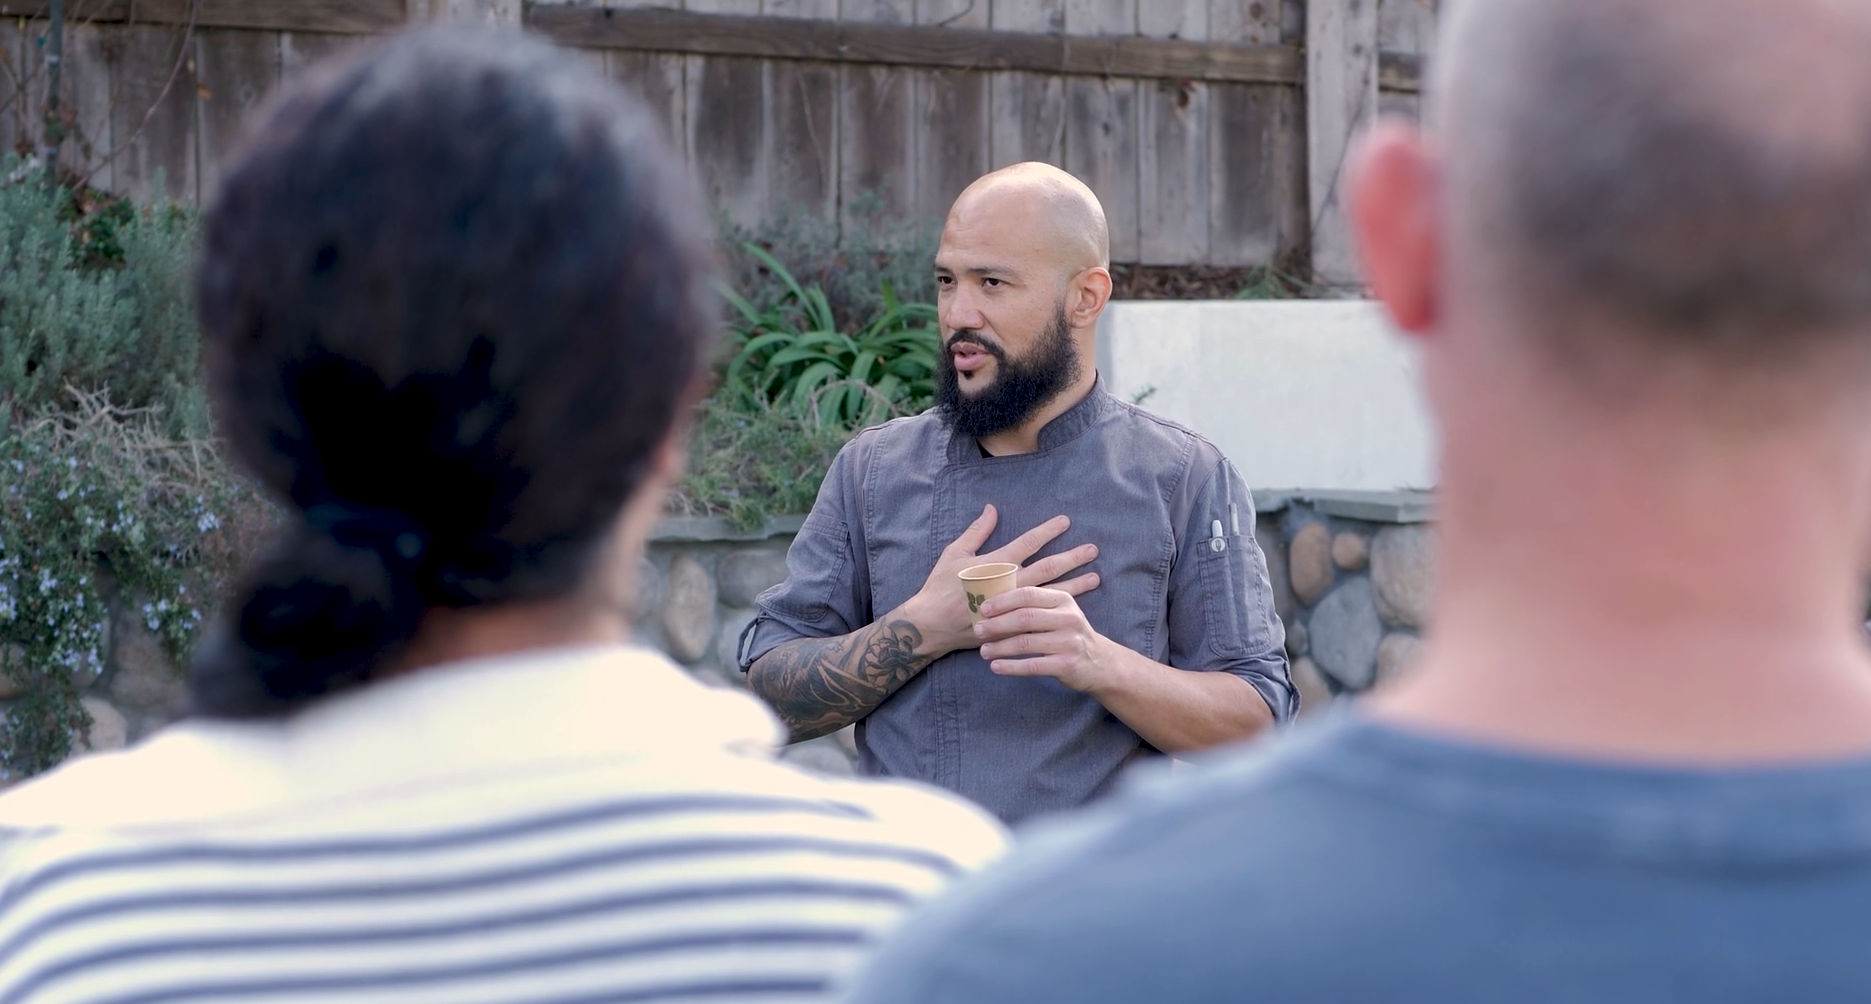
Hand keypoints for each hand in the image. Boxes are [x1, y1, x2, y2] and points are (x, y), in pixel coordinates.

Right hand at [902, 505, 1100, 656]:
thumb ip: (977, 531)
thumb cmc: (940, 586)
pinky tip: (1073, 607)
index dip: (1048, 530)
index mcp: (996, 563)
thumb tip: (992, 509)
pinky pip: (1040, 616)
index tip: (1066, 521)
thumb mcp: (954, 553)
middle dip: (1072, 557)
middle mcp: (1009, 583)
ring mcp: (1013, 606)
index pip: (1029, 542)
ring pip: (1050, 593)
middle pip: (1048, 568)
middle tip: (1093, 549)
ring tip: (1095, 578)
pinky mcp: (1012, 623)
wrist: (931, 624)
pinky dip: (1058, 610)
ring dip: (1075, 584)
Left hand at [974, 586, 1111, 691]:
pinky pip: (1032, 666)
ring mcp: (1068, 643)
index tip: (982, 608)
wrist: (1100, 662)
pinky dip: (1011, 667)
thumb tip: (992, 602)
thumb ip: (1035, 604)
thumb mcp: (1059, 612)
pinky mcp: (1066, 665)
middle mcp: (1068, 618)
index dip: (1003, 601)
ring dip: (1000, 647)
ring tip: (983, 650)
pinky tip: (996, 667)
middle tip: (977, 630)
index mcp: (1063, 599)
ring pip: (1025, 643)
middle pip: (1025, 618)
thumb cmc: (1068, 633)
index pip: (1028, 595)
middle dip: (997, 624)